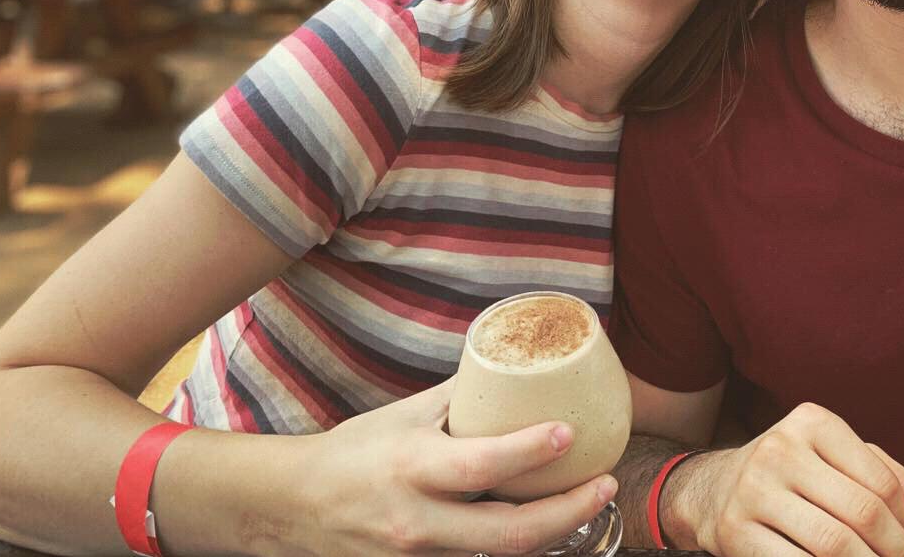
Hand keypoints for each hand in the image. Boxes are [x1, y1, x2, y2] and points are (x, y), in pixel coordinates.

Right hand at [297, 379, 617, 555]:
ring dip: (554, 533)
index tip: (569, 432)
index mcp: (412, 468)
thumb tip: (515, 365)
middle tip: (606, 483)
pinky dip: (518, 547)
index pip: (479, 466)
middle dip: (568, 511)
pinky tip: (549, 526)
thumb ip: (461, 397)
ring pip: (502, 556)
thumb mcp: (406, 414)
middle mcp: (418, 521)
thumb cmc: (356, 452)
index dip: (529, 451)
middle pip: (508, 534)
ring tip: (591, 500)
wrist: (297, 508)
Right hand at [687, 403, 903, 555]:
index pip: (881, 484)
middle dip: (896, 555)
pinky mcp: (735, 532)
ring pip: (833, 546)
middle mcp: (780, 450)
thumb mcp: (843, 463)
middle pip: (861, 515)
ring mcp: (753, 491)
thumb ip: (901, 488)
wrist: (712, 490)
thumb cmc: (796, 476)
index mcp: (813, 423)